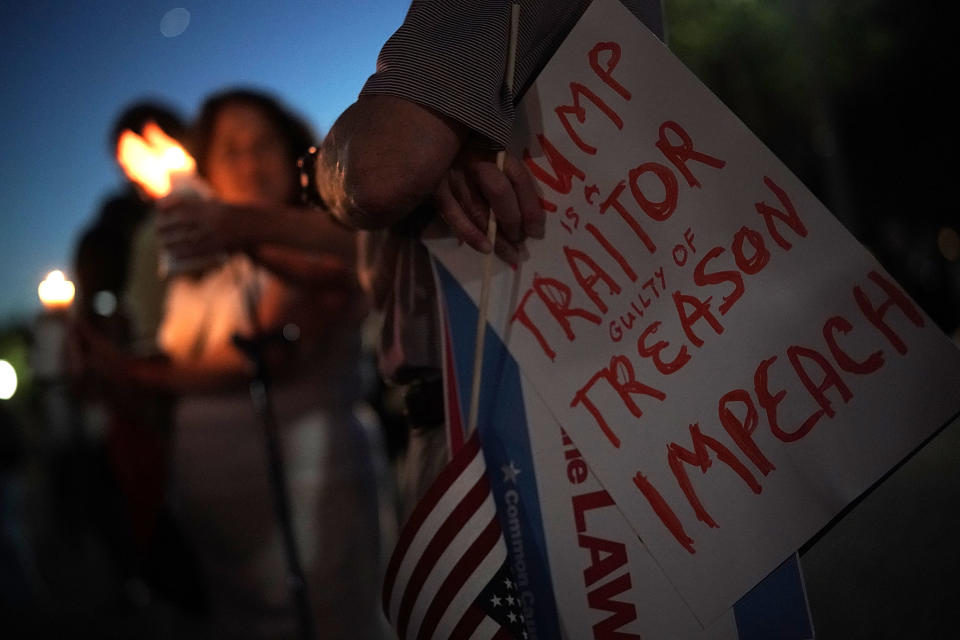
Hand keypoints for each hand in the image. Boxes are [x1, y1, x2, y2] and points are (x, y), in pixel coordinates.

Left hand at [155, 197, 236, 260]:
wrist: (256, 224)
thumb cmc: (235, 216)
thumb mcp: (220, 207)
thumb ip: (204, 210)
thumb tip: (183, 216)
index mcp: (210, 206)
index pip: (184, 204)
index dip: (169, 205)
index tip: (157, 207)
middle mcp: (210, 218)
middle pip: (181, 222)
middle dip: (167, 226)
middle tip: (158, 229)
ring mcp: (214, 232)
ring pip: (187, 237)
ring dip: (172, 241)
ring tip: (163, 243)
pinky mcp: (218, 245)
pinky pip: (198, 250)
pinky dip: (184, 252)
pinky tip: (175, 254)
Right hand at [433, 145, 544, 264]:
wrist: (443, 140)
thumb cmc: (480, 157)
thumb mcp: (502, 164)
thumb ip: (516, 185)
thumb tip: (532, 224)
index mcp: (497, 152)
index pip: (519, 179)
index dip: (531, 208)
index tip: (536, 232)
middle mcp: (476, 161)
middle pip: (499, 192)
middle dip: (513, 222)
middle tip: (520, 244)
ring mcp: (455, 174)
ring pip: (477, 209)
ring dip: (496, 236)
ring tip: (509, 254)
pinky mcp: (437, 188)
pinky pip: (454, 215)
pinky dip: (470, 234)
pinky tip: (485, 249)